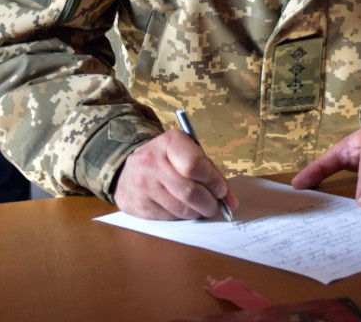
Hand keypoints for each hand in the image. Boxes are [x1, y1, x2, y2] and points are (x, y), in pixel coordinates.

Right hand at [112, 130, 237, 220]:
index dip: (212, 181)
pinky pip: (170, 218)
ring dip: (198, 212)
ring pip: (182, 209)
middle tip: (215, 205)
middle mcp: (152, 162)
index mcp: (169, 142)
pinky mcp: (139, 205)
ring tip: (201, 207)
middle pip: (190, 191)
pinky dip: (183, 217)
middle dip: (210, 203)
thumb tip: (231, 201)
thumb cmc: (167, 160)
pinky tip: (182, 208)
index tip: (221, 190)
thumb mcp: (188, 153)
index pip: (195, 165)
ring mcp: (143, 185)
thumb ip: (211, 173)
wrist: (129, 169)